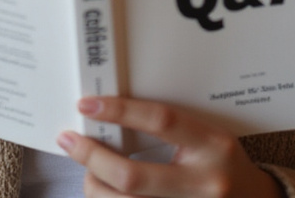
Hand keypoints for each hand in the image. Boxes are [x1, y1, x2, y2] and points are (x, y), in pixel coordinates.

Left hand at [57, 97, 283, 197]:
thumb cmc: (224, 164)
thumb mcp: (208, 137)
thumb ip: (169, 129)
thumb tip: (111, 118)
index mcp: (213, 146)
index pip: (161, 122)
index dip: (120, 111)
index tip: (88, 105)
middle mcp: (204, 183)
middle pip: (132, 177)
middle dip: (93, 158)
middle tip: (70, 141)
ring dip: (94, 187)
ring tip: (88, 171)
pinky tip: (103, 189)